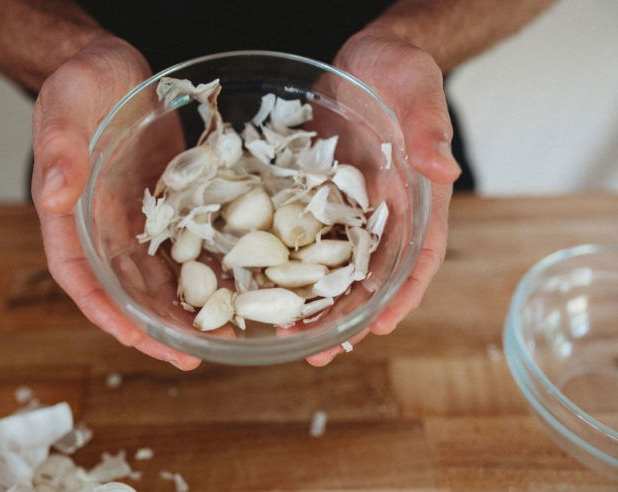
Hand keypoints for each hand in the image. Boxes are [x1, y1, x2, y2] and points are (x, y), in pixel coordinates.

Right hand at [31, 36, 201, 369]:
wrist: (113, 69)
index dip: (102, 309)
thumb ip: (59, 150)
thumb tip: (54, 196)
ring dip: (185, 306)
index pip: (78, 273)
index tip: (131, 337)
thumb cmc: (79, 83)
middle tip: (188, 357)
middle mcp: (103, 227)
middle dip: (153, 326)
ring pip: (159, 274)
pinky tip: (237, 281)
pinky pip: (188, 241)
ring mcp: (138, 218)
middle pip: (124, 288)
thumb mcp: (64, 107)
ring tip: (218, 333)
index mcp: (70, 214)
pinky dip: (208, 264)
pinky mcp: (169, 204)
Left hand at [305, 27, 459, 365]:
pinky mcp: (316, 196)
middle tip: (317, 352)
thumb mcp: (418, 92)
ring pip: (332, 266)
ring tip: (285, 334)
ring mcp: (347, 209)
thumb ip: (430, 130)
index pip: (418, 258)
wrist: (366, 60)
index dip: (400, 296)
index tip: (378, 327)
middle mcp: (383, 215)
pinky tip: (260, 284)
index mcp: (417, 201)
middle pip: (370, 277)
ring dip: (311, 302)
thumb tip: (442, 171)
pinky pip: (300, 235)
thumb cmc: (402, 73)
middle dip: (346, 318)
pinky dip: (285, 263)